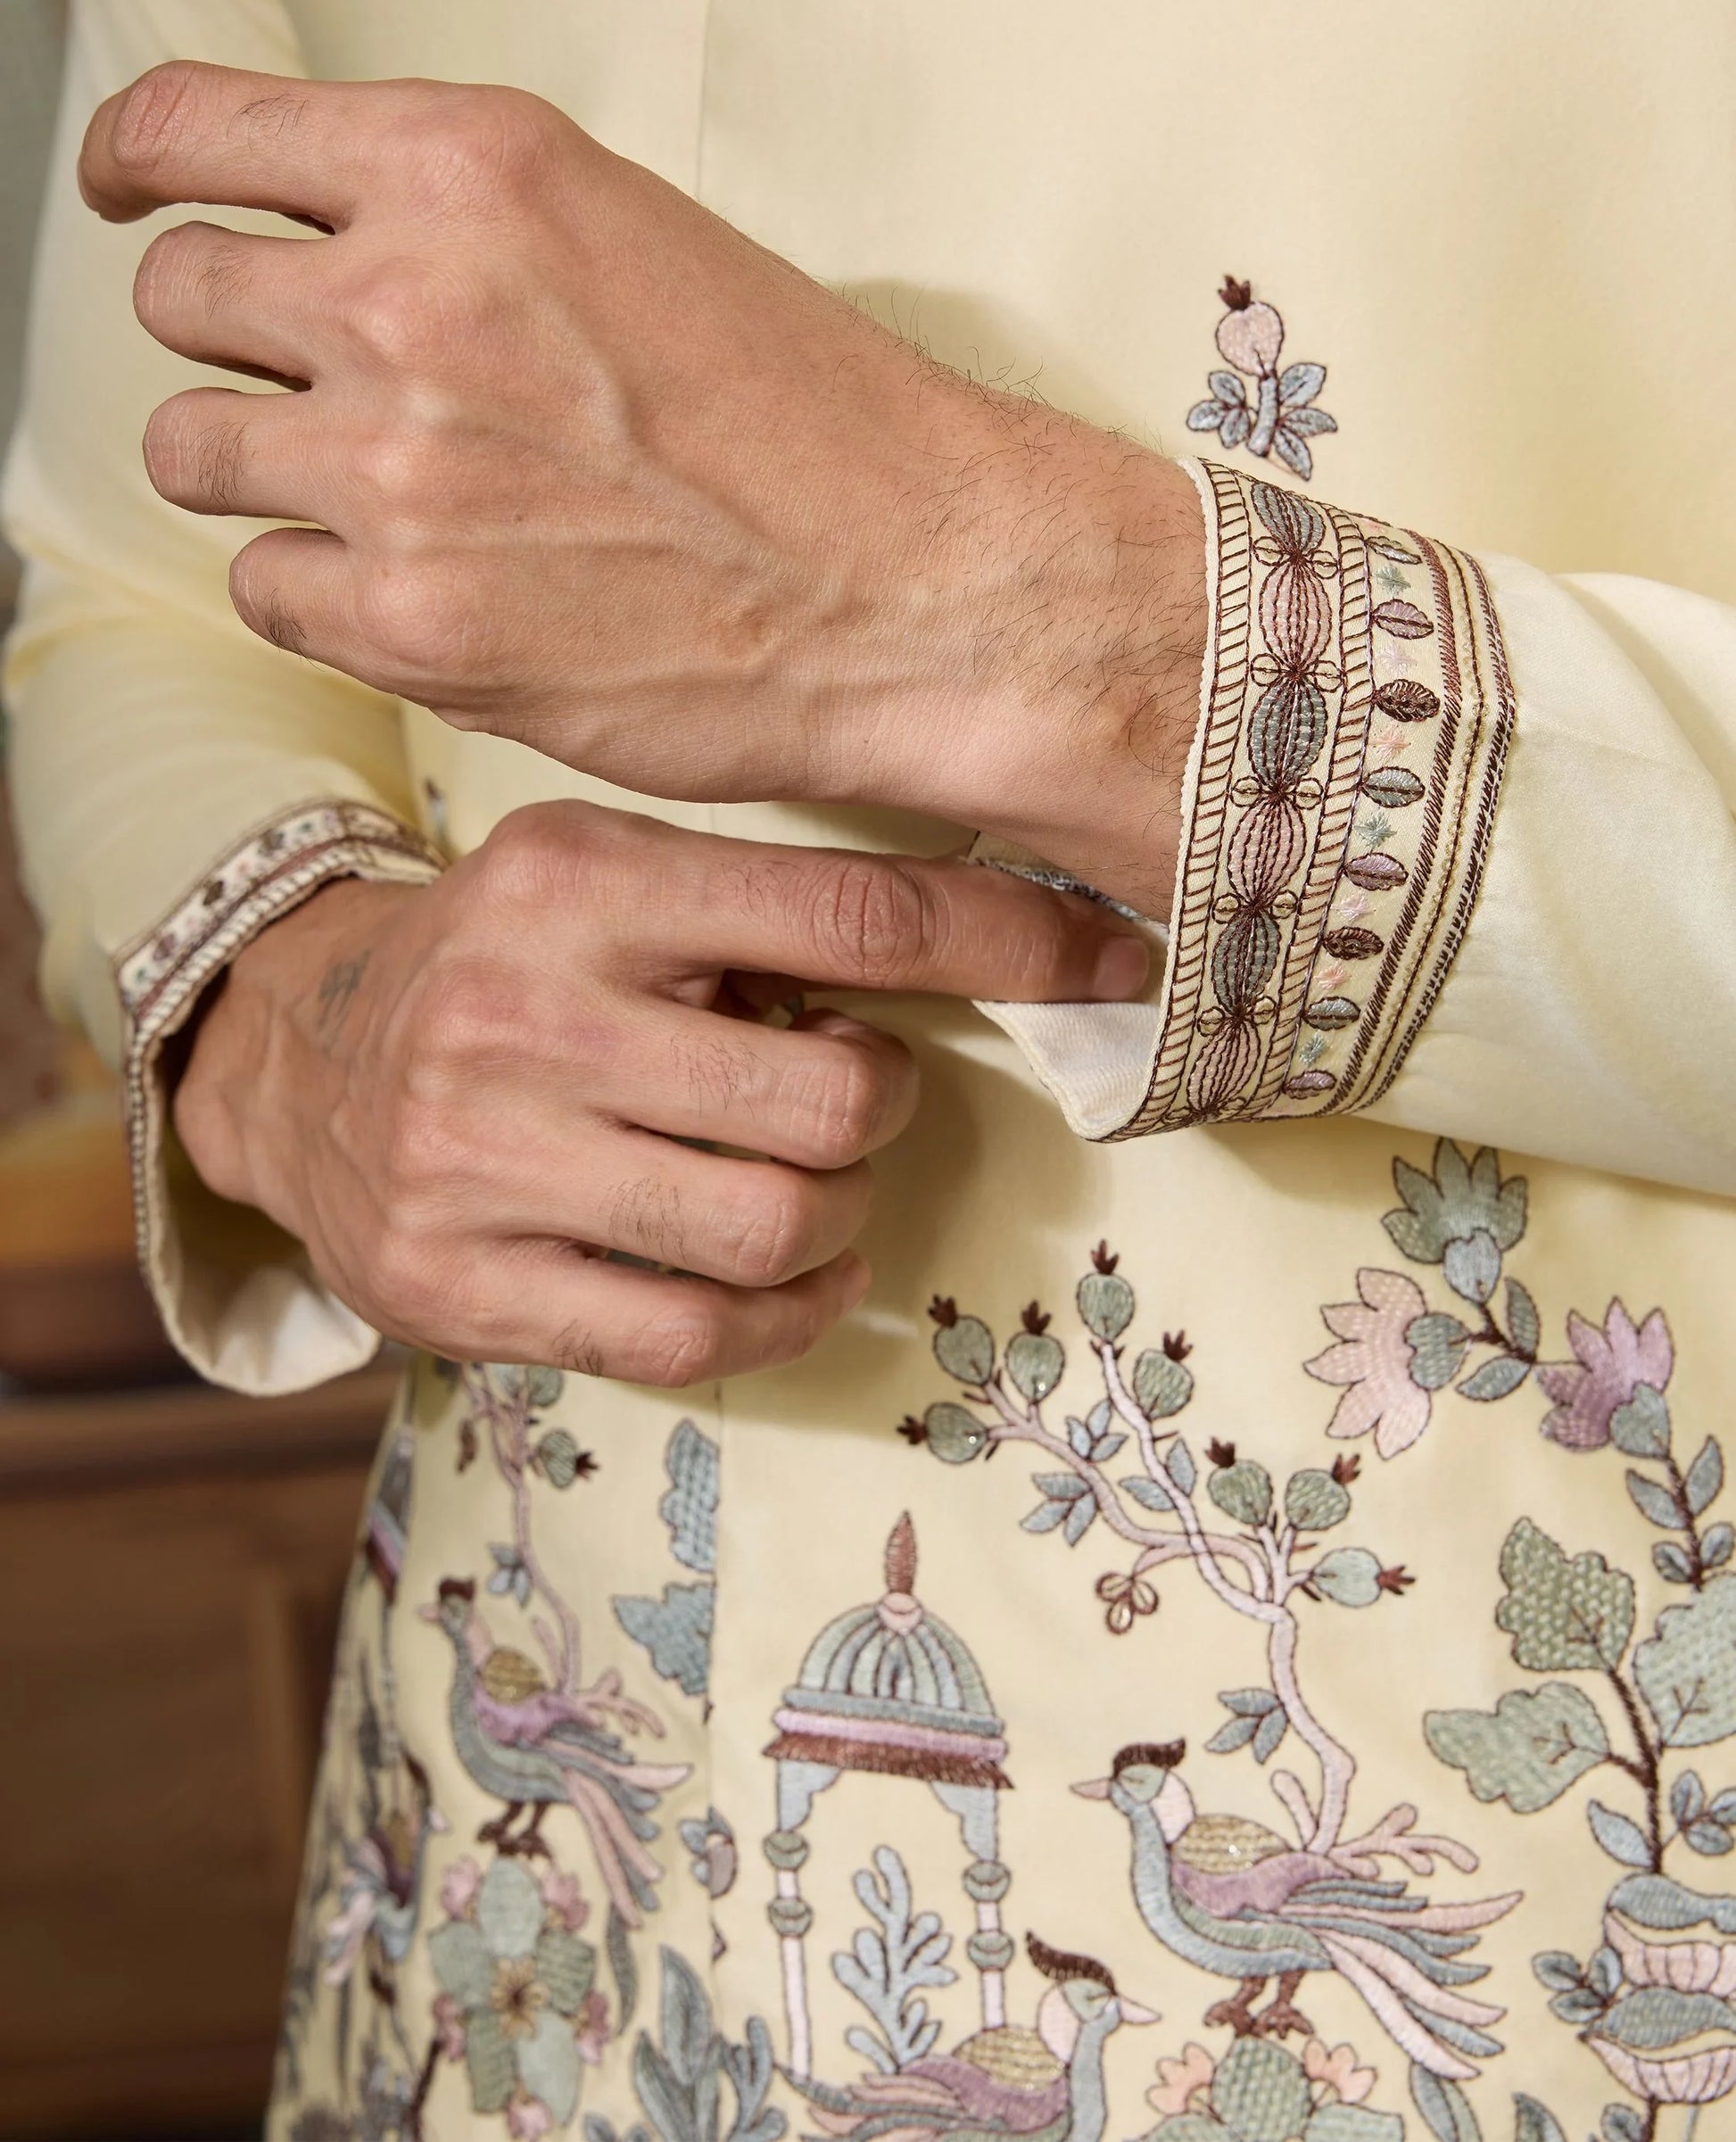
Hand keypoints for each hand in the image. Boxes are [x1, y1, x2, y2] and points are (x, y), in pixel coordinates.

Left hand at [82, 62, 1204, 913]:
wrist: (914, 586)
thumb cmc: (812, 430)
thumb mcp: (633, 241)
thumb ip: (464, 229)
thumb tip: (332, 257)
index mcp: (471, 174)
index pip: (200, 131)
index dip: (143, 163)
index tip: (137, 190)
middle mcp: (412, 305)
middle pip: (180, 294)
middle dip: (231, 338)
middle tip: (309, 385)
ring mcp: (396, 470)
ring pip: (194, 450)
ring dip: (261, 471)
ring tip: (378, 502)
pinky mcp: (408, 622)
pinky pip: (263, 591)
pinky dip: (321, 595)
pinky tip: (421, 589)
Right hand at [174, 801, 1147, 1382]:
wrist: (297, 1063)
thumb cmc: (509, 963)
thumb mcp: (613, 879)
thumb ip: (768, 910)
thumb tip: (1011, 937)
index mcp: (580, 881)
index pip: (851, 913)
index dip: (1012, 942)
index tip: (1116, 962)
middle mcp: (520, 1015)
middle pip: (835, 1102)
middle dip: (884, 1108)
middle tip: (851, 1094)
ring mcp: (478, 1163)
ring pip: (778, 1229)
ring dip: (839, 1218)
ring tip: (805, 1181)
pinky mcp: (460, 1288)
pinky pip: (698, 1338)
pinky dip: (787, 1316)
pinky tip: (789, 1276)